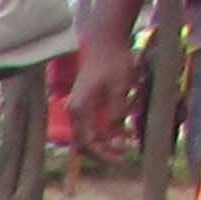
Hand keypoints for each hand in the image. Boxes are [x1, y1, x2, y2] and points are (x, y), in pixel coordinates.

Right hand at [69, 32, 138, 157]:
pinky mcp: (84, 102)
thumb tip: (118, 141)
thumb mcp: (120, 90)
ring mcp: (78, 107)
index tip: (121, 157)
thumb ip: (117, 116)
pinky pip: (91, 124)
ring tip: (126, 144)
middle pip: (83, 142)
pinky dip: (104, 131)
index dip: (103, 153)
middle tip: (123, 155)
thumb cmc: (113, 62)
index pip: (87, 142)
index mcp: (80, 109)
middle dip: (102, 151)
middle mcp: (74, 110)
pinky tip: (120, 131)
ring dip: (105, 142)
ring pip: (87, 134)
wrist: (106, 42)